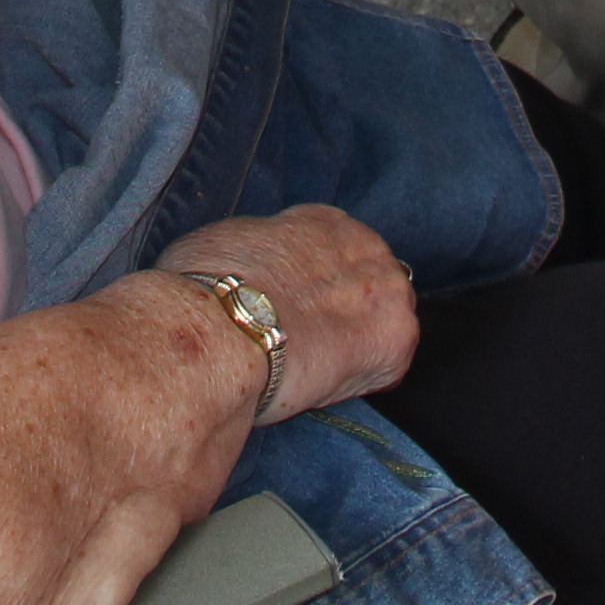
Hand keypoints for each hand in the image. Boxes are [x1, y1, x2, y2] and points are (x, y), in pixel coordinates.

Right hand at [153, 207, 417, 423]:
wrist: (223, 332)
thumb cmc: (206, 290)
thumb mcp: (220, 244)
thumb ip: (253, 253)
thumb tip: (243, 272)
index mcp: (322, 220)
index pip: (334, 253)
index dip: (315, 288)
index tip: (294, 311)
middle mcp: (365, 243)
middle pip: (368, 284)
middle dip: (344, 312)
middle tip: (305, 343)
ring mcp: (389, 288)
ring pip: (384, 322)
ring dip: (357, 343)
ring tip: (312, 367)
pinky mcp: (398, 337)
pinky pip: (388, 366)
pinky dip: (361, 380)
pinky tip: (324, 384)